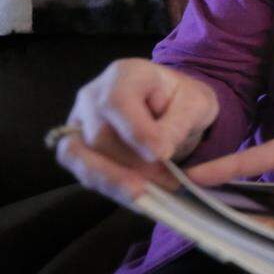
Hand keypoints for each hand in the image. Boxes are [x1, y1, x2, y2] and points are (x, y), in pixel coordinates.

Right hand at [56, 59, 218, 205]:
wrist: (172, 107)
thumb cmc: (183, 100)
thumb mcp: (196, 103)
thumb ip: (178, 122)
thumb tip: (158, 151)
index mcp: (124, 74)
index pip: (117, 102)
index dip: (136, 131)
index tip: (163, 154)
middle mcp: (92, 95)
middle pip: (100, 136)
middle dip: (135, 165)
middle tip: (170, 182)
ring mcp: (79, 121)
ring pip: (82, 157)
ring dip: (117, 182)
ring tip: (150, 196)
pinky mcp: (77, 147)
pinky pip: (83, 171)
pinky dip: (111, 188)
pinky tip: (138, 199)